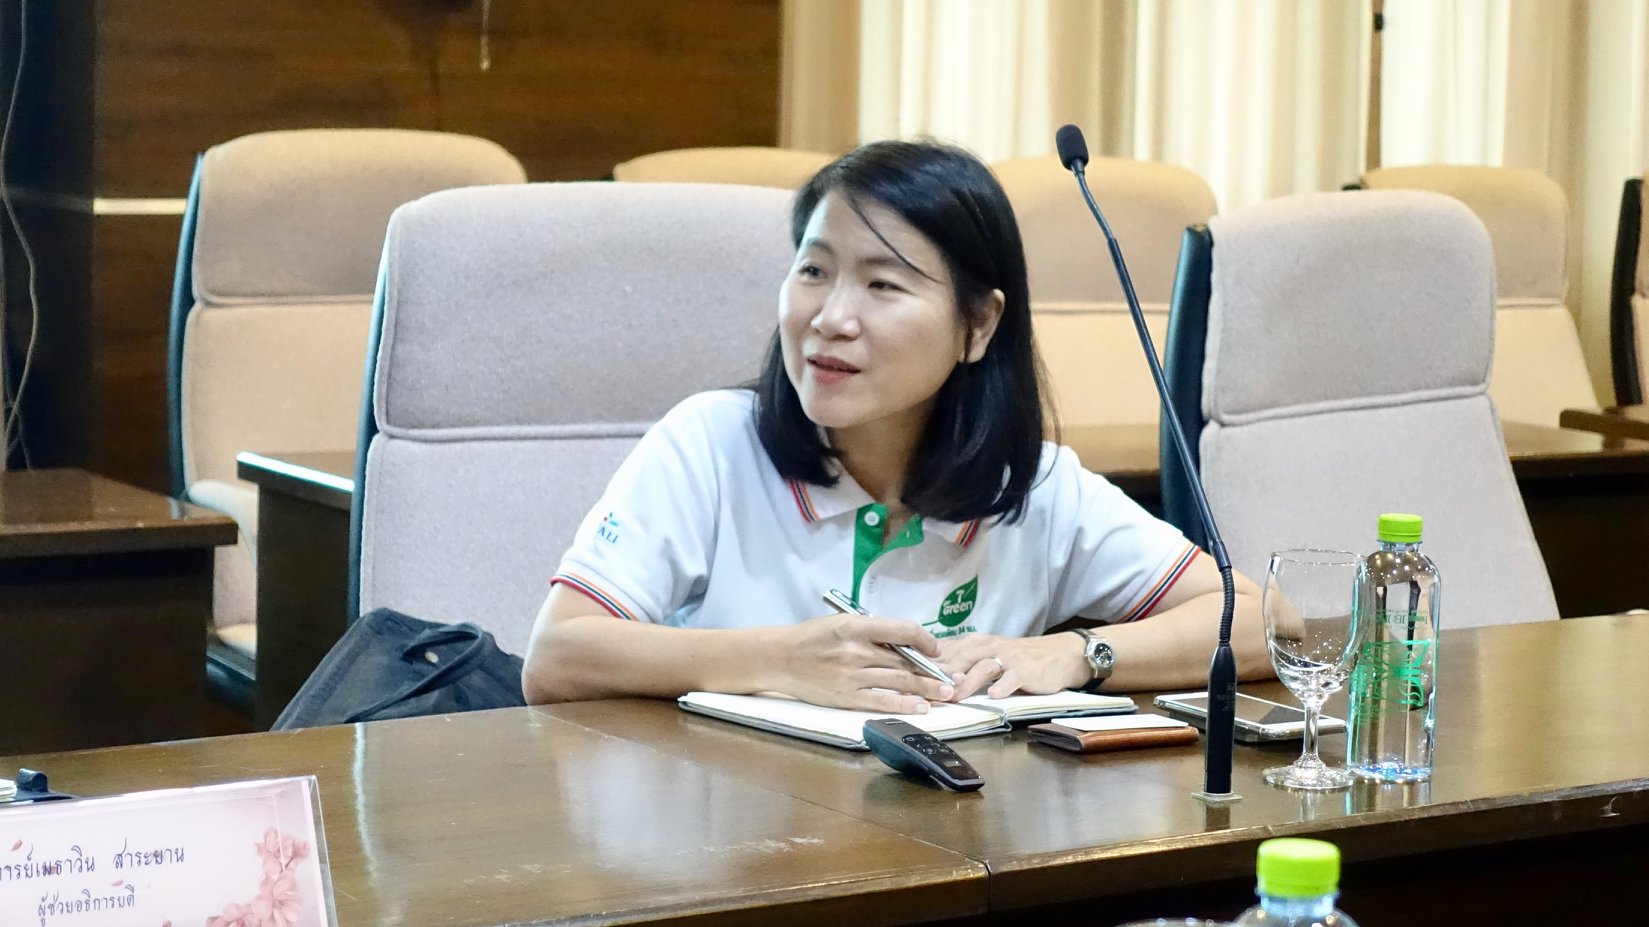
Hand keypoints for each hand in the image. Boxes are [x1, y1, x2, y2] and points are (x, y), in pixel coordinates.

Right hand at [772, 614, 953, 712]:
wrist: (780, 657)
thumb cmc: (812, 637)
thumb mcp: (842, 622)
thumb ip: (873, 631)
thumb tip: (907, 642)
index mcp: (857, 626)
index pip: (904, 631)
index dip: (926, 640)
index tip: (936, 648)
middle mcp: (857, 651)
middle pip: (906, 661)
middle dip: (935, 670)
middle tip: (956, 677)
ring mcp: (853, 676)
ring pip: (900, 681)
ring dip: (928, 688)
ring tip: (948, 693)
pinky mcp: (847, 696)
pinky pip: (882, 702)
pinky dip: (905, 704)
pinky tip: (922, 707)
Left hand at [936, 632, 1087, 700]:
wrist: (1056, 655)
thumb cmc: (1014, 659)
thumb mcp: (984, 657)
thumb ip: (959, 665)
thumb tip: (925, 676)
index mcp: (973, 643)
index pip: (944, 651)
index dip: (925, 665)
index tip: (908, 679)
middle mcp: (987, 646)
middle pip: (959, 658)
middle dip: (941, 674)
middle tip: (926, 690)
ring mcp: (1007, 658)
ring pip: (982, 667)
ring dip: (967, 681)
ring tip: (955, 694)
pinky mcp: (1025, 670)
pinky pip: (1011, 677)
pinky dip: (1002, 686)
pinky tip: (993, 695)